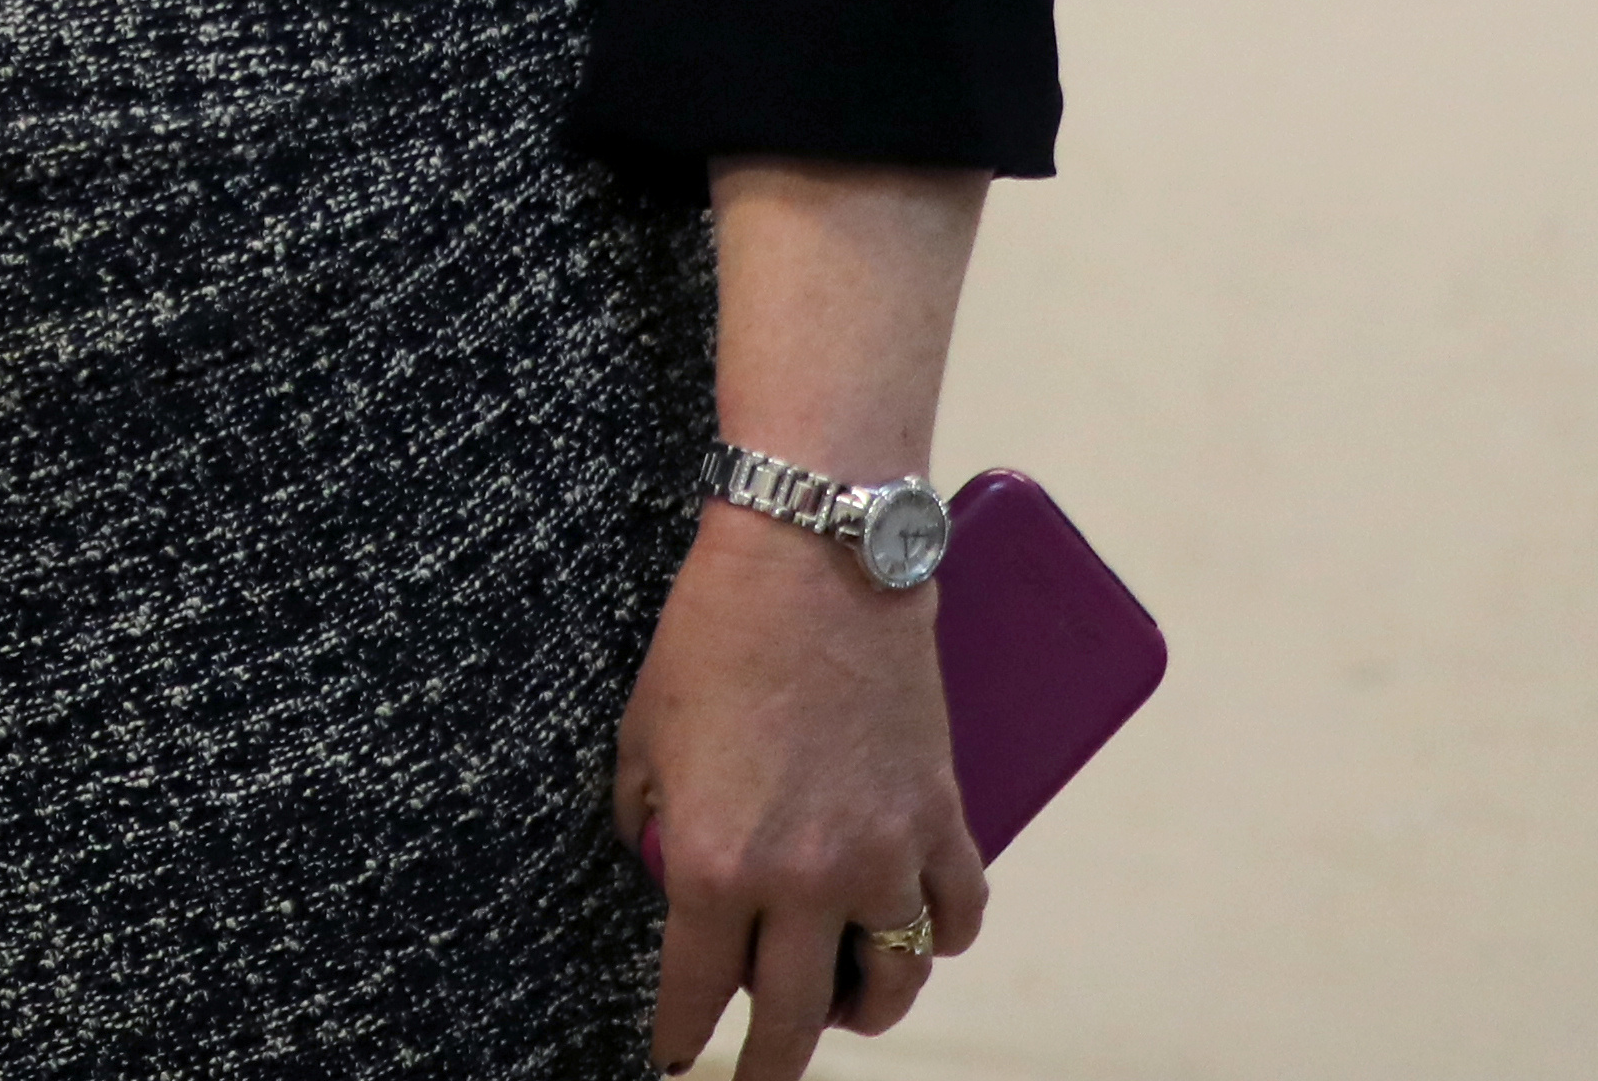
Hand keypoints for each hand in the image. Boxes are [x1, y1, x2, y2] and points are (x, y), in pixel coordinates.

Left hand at [615, 507, 989, 1076]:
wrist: (814, 565)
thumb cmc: (710, 638)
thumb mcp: (641, 737)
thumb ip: (650, 822)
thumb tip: (666, 872)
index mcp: (719, 865)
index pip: (699, 992)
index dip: (681, 1039)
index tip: (674, 1063)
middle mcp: (807, 882)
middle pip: (797, 1018)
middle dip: (771, 1065)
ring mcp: (885, 858)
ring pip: (892, 983)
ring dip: (865, 1010)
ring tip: (842, 1008)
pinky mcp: (941, 822)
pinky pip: (956, 916)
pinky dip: (940, 937)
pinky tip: (915, 935)